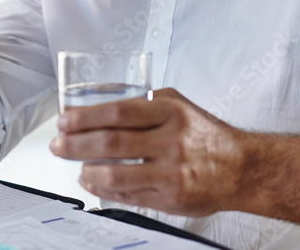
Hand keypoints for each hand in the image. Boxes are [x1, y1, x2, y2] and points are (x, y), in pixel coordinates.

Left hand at [50, 88, 246, 216]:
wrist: (241, 168)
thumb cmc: (206, 136)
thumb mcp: (181, 106)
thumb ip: (147, 103)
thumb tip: (104, 105)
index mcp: (171, 112)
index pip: (119, 111)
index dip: (86, 116)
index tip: (65, 120)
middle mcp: (171, 140)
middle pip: (111, 141)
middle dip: (76, 144)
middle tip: (58, 144)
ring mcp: (170, 171)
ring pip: (115, 172)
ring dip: (87, 170)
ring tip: (76, 167)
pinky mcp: (170, 196)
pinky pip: (128, 194)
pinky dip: (104, 189)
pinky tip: (94, 182)